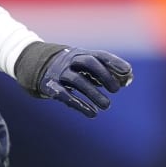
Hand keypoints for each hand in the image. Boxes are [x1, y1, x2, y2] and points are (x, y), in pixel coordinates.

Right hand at [14, 41, 132, 117]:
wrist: (36, 66)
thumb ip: (107, 72)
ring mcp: (59, 73)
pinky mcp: (50, 86)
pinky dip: (79, 104)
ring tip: (107, 106)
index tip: (128, 72)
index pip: (100, 55)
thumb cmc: (71, 68)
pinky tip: (92, 113)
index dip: (114, 62)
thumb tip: (128, 80)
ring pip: (78, 81)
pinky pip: (65, 95)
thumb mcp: (87, 67)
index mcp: (81, 53)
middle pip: (88, 63)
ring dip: (94, 94)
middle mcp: (70, 60)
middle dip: (104, 75)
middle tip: (116, 90)